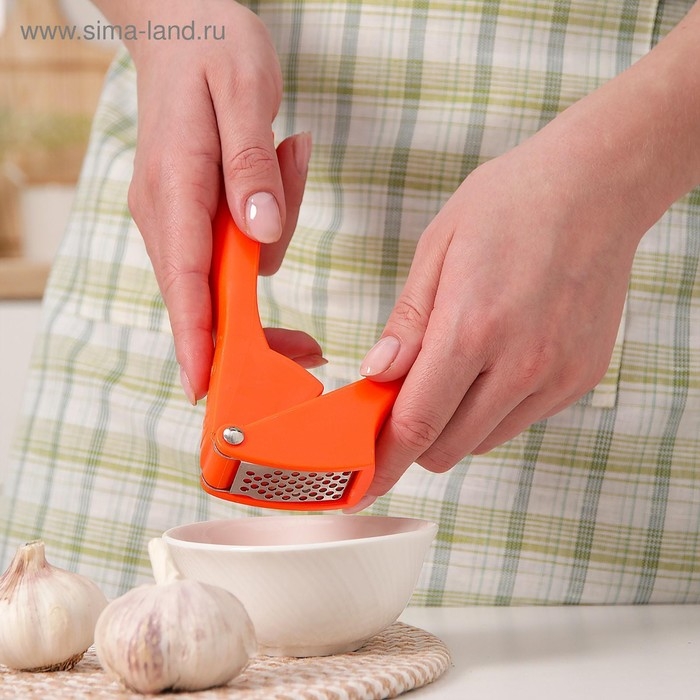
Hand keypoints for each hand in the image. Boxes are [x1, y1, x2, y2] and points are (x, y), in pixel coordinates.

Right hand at [94, 0, 317, 402]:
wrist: (182, 21)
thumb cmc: (212, 48)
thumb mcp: (244, 92)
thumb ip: (251, 165)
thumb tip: (260, 233)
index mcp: (175, 185)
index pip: (186, 278)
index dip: (197, 340)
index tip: (208, 389)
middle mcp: (166, 211)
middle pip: (204, 297)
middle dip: (253, 328)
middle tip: (308, 350)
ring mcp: (175, 214)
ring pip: (224, 274)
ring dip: (270, 244)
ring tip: (287, 156)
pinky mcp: (192, 212)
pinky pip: (231, 249)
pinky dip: (264, 228)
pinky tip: (279, 169)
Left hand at [356, 108, 650, 503]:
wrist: (596, 187)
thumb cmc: (510, 205)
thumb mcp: (438, 250)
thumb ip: (407, 325)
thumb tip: (376, 375)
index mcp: (472, 329)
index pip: (415, 425)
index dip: (381, 464)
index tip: (361, 488)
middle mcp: (520, 365)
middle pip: (447, 448)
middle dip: (413, 440)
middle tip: (401, 400)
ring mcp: (557, 376)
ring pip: (483, 441)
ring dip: (454, 424)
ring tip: (455, 368)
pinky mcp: (580, 378)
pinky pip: (520, 420)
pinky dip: (493, 409)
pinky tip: (495, 361)